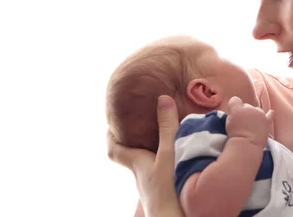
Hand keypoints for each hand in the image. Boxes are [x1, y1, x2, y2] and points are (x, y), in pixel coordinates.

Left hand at [107, 95, 184, 216]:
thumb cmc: (168, 188)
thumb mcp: (169, 153)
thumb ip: (167, 127)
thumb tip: (162, 99)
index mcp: (138, 163)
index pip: (115, 150)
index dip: (111, 136)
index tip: (112, 123)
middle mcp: (142, 176)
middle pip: (132, 157)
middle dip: (135, 141)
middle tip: (142, 125)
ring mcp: (153, 187)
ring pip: (148, 165)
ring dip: (153, 152)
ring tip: (166, 138)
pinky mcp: (166, 194)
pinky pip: (162, 173)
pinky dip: (167, 163)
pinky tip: (181, 160)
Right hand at [225, 96, 272, 147]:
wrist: (246, 145)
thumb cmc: (234, 135)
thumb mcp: (227, 122)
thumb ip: (231, 112)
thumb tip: (235, 111)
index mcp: (238, 108)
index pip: (235, 100)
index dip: (233, 107)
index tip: (233, 114)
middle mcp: (249, 108)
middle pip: (246, 105)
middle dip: (244, 112)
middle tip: (242, 122)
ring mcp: (259, 114)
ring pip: (257, 109)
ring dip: (254, 114)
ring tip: (251, 124)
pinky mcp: (266, 121)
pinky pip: (269, 114)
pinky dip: (269, 114)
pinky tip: (271, 112)